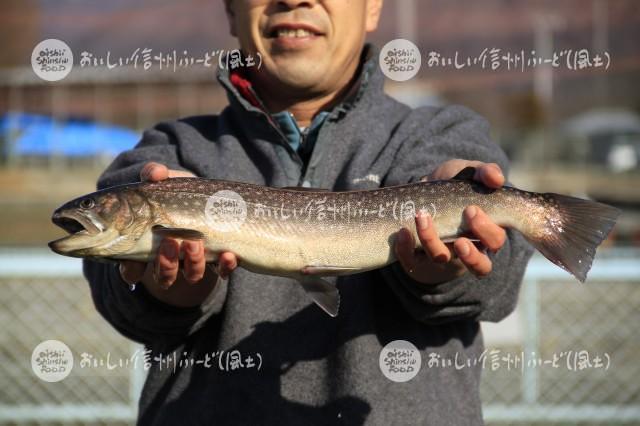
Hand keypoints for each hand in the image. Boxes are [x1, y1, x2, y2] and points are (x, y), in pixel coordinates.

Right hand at [118, 162, 237, 305]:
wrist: (208, 197)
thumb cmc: (177, 192)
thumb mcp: (165, 182)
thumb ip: (154, 174)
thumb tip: (155, 173)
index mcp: (148, 245)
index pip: (132, 268)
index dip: (131, 271)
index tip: (134, 267)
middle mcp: (172, 260)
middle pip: (164, 275)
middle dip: (166, 263)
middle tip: (170, 242)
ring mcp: (196, 262)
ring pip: (192, 275)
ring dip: (193, 263)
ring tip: (196, 243)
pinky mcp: (220, 261)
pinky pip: (223, 271)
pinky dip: (225, 266)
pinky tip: (229, 255)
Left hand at [394, 160, 506, 283]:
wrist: (423, 194)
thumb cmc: (454, 187)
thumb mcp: (471, 175)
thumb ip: (485, 172)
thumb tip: (496, 179)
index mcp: (485, 233)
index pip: (495, 243)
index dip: (487, 232)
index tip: (472, 210)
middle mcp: (467, 250)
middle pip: (479, 265)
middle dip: (470, 249)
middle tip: (458, 220)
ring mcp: (442, 256)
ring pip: (442, 260)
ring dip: (432, 241)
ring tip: (423, 218)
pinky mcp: (417, 259)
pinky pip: (412, 262)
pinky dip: (406, 249)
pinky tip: (403, 231)